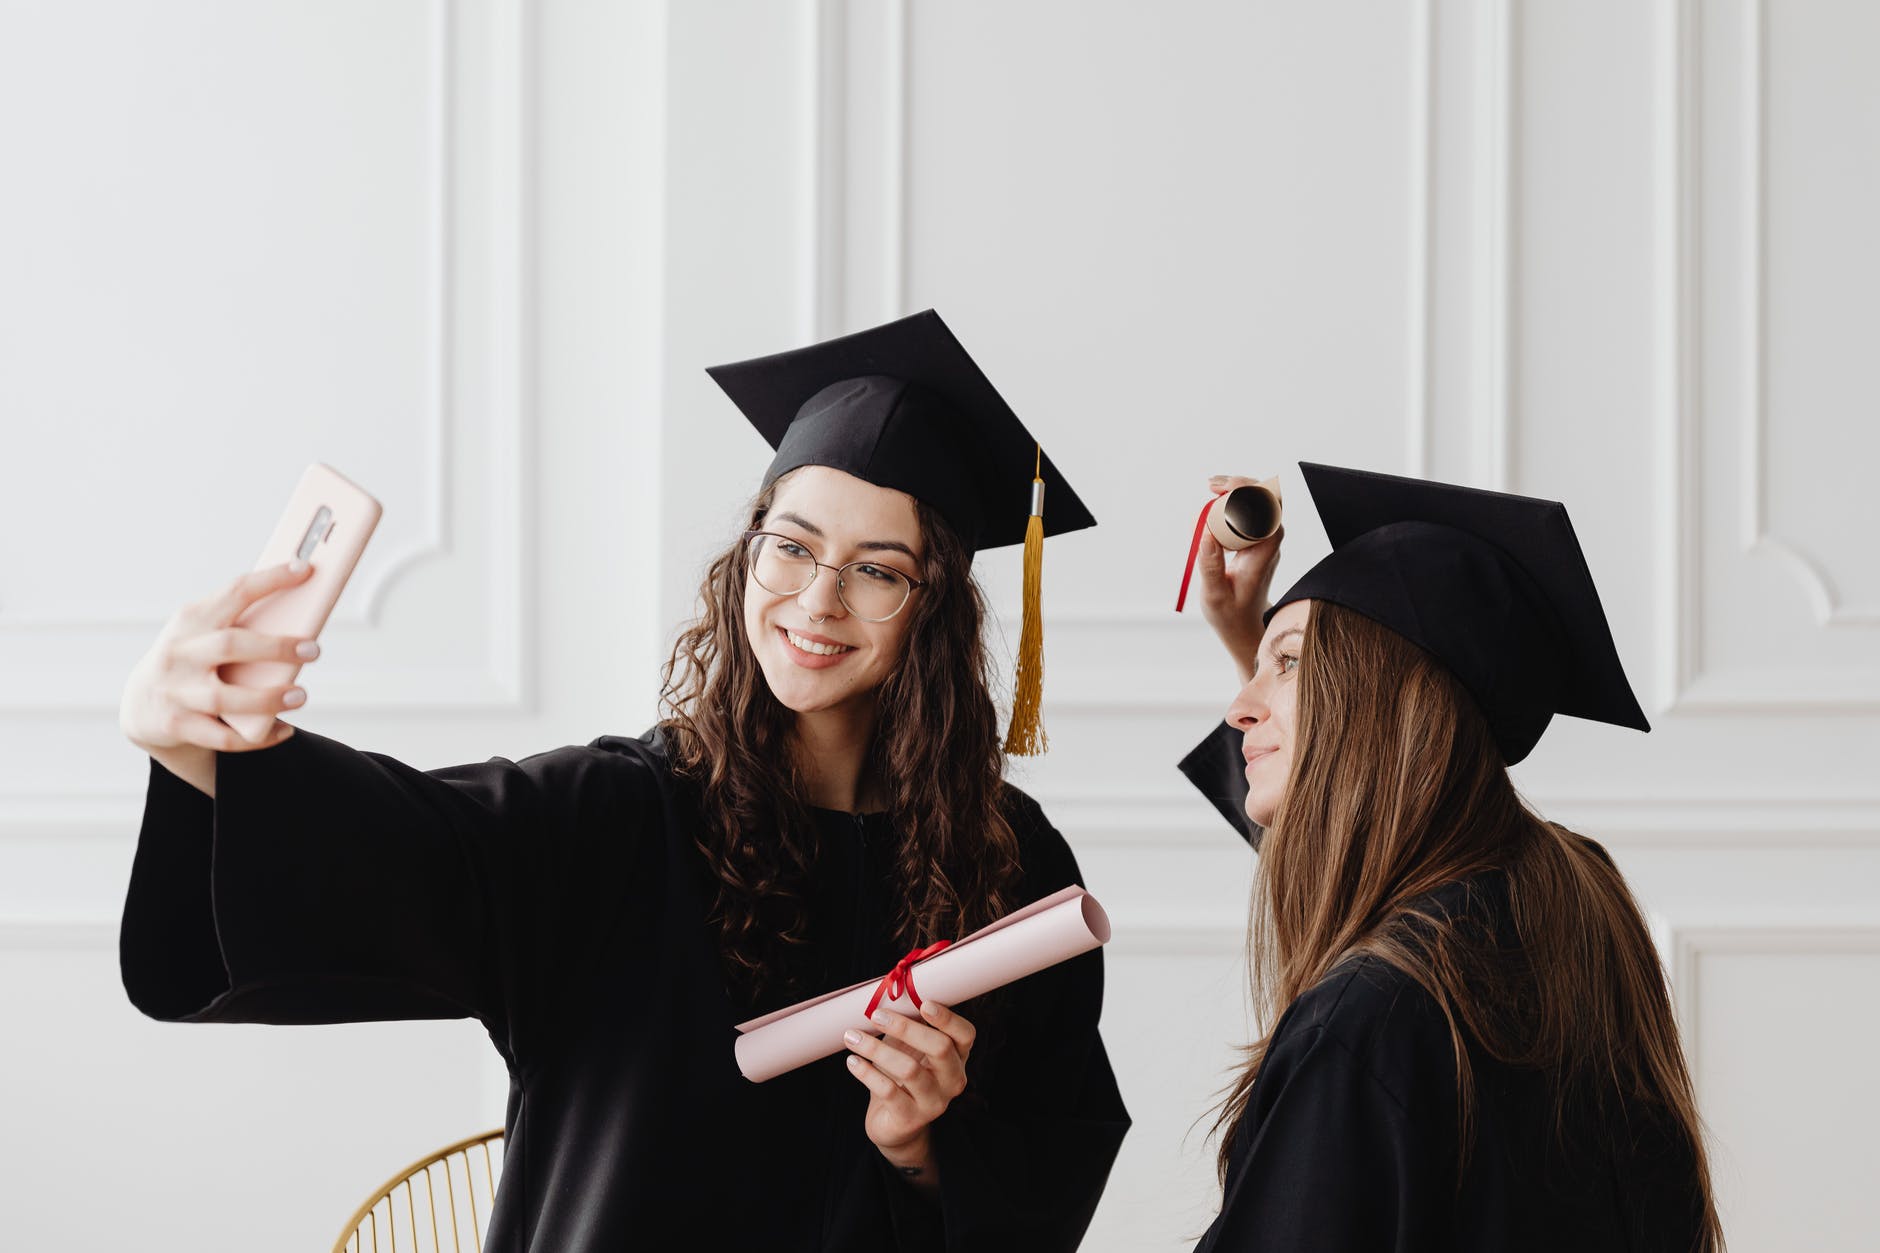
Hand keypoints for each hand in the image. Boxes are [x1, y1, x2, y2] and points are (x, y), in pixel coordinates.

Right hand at [119, 560, 320, 756]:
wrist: (141, 704)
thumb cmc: (192, 660)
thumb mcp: (204, 634)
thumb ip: (241, 624)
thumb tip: (303, 617)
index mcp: (192, 620)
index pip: (234, 592)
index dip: (270, 580)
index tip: (305, 569)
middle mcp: (180, 652)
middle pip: (230, 645)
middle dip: (275, 647)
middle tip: (314, 649)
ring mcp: (175, 690)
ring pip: (225, 698)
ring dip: (268, 698)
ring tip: (301, 695)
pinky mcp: (177, 724)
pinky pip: (223, 737)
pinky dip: (257, 737)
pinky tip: (283, 729)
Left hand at [844, 1000, 975, 1192]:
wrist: (894, 1124)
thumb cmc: (901, 1075)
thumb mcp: (908, 1047)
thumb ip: (908, 1024)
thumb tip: (890, 992)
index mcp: (957, 1058)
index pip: (965, 1034)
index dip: (947, 1018)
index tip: (923, 1003)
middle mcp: (952, 1080)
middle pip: (939, 1048)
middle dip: (906, 1027)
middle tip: (876, 1015)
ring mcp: (934, 1102)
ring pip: (909, 1069)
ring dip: (877, 1049)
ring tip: (852, 1037)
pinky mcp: (910, 1119)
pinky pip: (888, 1091)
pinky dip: (867, 1073)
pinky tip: (852, 1061)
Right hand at [1194, 474, 1284, 682]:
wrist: (1245, 627)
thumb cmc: (1231, 615)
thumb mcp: (1214, 595)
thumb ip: (1210, 565)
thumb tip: (1205, 532)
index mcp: (1265, 553)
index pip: (1267, 512)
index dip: (1249, 493)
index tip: (1222, 488)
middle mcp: (1270, 543)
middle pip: (1267, 501)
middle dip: (1242, 485)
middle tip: (1212, 484)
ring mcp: (1264, 542)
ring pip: (1261, 504)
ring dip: (1238, 491)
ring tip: (1212, 488)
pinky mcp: (1255, 542)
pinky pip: (1251, 515)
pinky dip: (1234, 504)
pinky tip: (1215, 505)